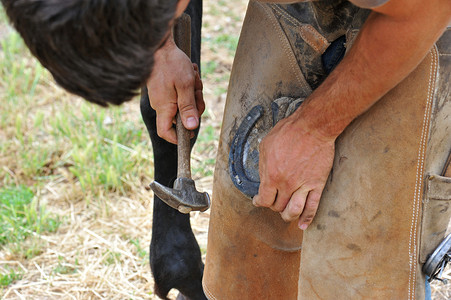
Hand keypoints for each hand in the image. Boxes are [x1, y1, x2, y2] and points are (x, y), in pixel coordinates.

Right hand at [147, 38, 204, 143]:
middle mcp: (162, 104)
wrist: (159, 45)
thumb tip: (192, 128)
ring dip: (193, 92)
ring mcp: (163, 96)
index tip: (191, 134)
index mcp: (164, 107)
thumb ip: (188, 107)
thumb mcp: (185, 85)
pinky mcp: (165, 88)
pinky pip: (180, 93)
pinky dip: (188, 85)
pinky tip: (190, 72)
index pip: (165, 132)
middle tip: (198, 90)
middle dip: (195, 105)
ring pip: (184, 102)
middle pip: (182, 116)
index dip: (177, 138)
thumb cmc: (171, 63)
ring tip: (193, 76)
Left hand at [253, 110, 334, 229]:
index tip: (258, 201)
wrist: (313, 127)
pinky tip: (303, 225)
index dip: (259, 202)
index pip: (263, 199)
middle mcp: (286, 185)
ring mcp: (302, 186)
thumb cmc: (288, 132)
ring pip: (293, 212)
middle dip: (273, 206)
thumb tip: (263, 176)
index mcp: (271, 175)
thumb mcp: (266, 145)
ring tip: (286, 214)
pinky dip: (307, 219)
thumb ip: (263, 164)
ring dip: (287, 216)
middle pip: (277, 207)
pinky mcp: (317, 184)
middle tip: (273, 201)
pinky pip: (312, 207)